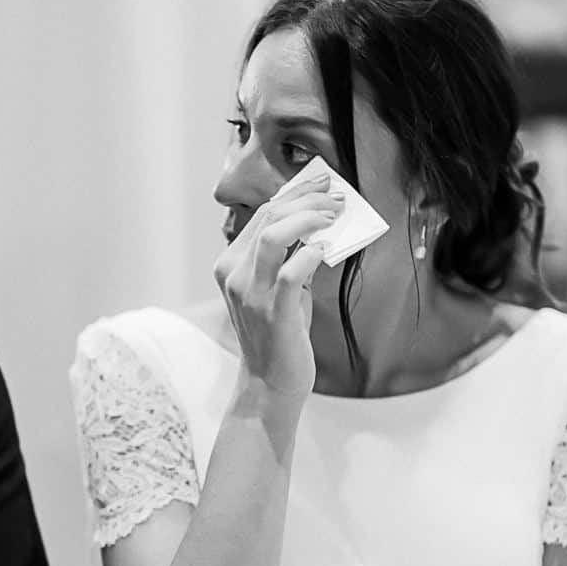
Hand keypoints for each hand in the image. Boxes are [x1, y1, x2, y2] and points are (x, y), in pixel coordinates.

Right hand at [213, 169, 342, 397]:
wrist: (270, 381)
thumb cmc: (279, 333)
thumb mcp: (279, 288)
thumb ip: (291, 257)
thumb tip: (319, 226)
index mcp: (230, 265)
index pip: (262, 214)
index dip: (295, 193)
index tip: (322, 184)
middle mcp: (234, 274)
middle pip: (270, 216)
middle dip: (308, 200)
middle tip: (336, 199)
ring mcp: (251, 293)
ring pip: (275, 234)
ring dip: (310, 218)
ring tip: (333, 217)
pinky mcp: (273, 311)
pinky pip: (293, 270)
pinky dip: (313, 253)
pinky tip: (326, 250)